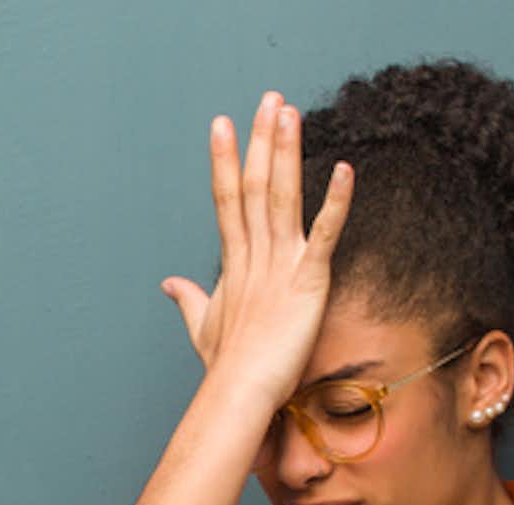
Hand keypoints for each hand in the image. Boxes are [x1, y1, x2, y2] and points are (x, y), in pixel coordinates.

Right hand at [159, 90, 354, 409]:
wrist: (239, 394)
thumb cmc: (225, 367)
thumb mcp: (202, 325)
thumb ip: (188, 298)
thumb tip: (168, 283)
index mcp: (235, 264)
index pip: (227, 200)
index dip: (224, 160)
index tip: (223, 125)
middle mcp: (254, 256)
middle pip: (253, 186)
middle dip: (260, 141)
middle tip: (268, 100)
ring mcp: (280, 267)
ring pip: (280, 198)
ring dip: (285, 153)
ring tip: (288, 112)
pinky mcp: (308, 282)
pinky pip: (325, 235)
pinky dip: (335, 203)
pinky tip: (345, 170)